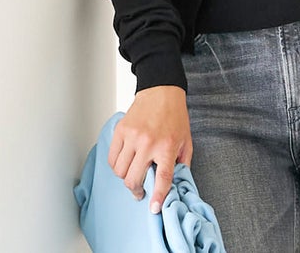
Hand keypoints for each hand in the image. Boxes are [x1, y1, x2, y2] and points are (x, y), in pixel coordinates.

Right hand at [107, 85, 192, 212]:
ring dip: (126, 178)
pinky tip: (125, 162)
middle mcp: (148, 143)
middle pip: (134, 179)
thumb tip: (176, 183)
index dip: (157, 197)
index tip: (153, 208)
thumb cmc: (175, 115)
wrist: (161, 90)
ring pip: (120, 171)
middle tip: (141, 191)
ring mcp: (132, 136)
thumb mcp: (187, 140)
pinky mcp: (121, 130)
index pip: (162, 179)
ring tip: (133, 173)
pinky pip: (112, 158)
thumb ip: (182, 163)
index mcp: (167, 146)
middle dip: (137, 190)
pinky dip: (116, 165)